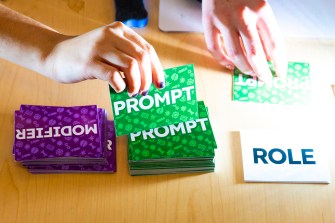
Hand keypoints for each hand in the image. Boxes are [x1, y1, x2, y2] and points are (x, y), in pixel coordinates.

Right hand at [48, 22, 164, 95]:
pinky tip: (119, 90)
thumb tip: (150, 79)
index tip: (160, 84)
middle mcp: (112, 35)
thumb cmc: (88, 57)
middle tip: (144, 92)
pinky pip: (113, 75)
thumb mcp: (110, 50)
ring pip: (131, 66)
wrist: (55, 55)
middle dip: (148, 79)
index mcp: (120, 30)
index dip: (157, 69)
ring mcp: (100, 47)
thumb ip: (128, 58)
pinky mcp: (89, 62)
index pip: (148, 50)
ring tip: (132, 93)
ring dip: (136, 84)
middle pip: (142, 58)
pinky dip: (120, 86)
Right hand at [202, 0, 286, 81]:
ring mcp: (224, 20)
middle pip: (255, 53)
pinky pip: (214, 48)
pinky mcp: (209, 22)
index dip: (280, 63)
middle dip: (261, 71)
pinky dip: (222, 60)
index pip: (275, 43)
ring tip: (249, 73)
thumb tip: (268, 56)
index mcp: (261, 9)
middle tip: (264, 79)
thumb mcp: (261, 4)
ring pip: (235, 54)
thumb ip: (264, 28)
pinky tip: (230, 65)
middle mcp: (243, 15)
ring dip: (244, 68)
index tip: (281, 73)